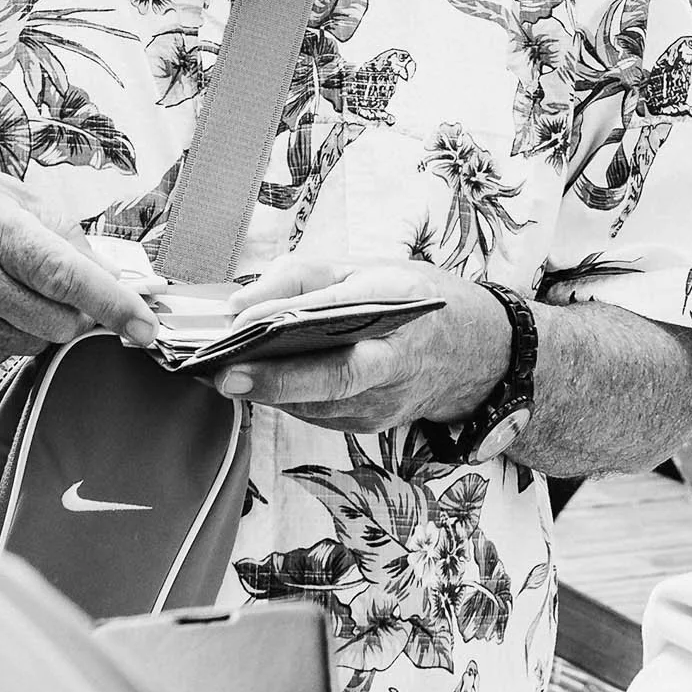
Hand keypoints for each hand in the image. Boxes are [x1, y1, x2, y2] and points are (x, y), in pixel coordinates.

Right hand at [0, 144, 162, 366]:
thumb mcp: (4, 191)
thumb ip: (60, 232)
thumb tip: (108, 273)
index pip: (68, 279)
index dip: (115, 306)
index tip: (147, 328)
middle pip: (58, 322)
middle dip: (79, 311)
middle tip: (64, 284)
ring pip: (31, 344)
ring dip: (42, 323)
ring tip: (11, 282)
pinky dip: (9, 334)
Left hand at [214, 257, 510, 433]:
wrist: (472, 349)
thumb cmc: (411, 297)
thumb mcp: (363, 267)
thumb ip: (301, 278)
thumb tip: (240, 303)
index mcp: (400, 306)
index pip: (341, 313)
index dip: (290, 320)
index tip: (241, 321)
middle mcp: (397, 361)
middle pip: (333, 379)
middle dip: (275, 378)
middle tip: (223, 371)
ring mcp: (386, 402)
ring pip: (319, 403)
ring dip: (269, 391)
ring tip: (219, 371)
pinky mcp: (370, 424)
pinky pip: (319, 414)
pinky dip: (285, 398)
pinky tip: (254, 381)